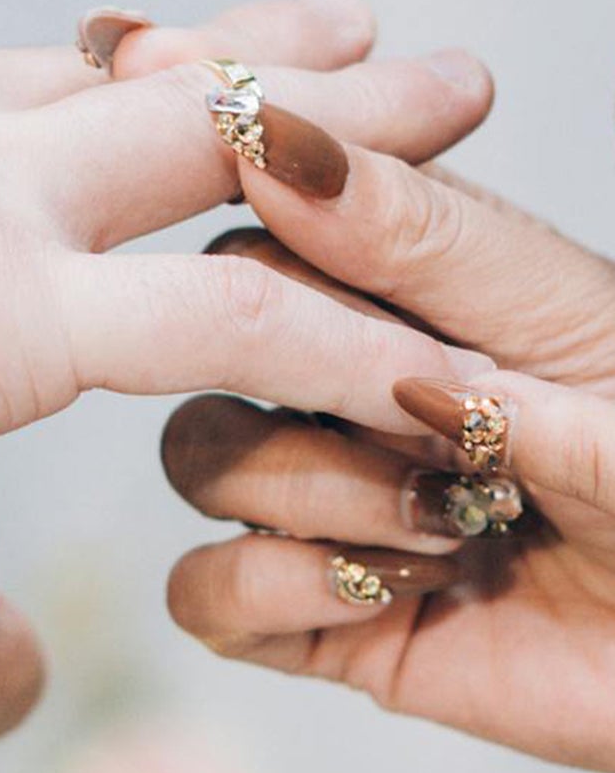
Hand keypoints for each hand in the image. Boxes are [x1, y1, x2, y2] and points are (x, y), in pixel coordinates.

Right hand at [0, 0, 494, 507]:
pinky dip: (330, 340)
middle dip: (234, 41)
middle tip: (348, 20)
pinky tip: (420, 366)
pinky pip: (216, 321)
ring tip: (448, 99)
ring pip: (201, 135)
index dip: (22, 82)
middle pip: (100, 59)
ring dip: (333, 125)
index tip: (86, 68)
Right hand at [157, 125, 614, 771]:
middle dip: (301, 371)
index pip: (281, 199)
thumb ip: (435, 253)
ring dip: (311, 487)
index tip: (257, 174)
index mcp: (430, 291)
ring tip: (445, 521)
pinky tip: (392, 591)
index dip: (253, 189)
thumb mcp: (596, 343)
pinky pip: (204, 592)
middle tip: (427, 416)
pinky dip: (275, 589)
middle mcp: (357, 387)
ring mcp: (330, 503)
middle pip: (208, 329)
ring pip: (197, 454)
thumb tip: (289, 154)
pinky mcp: (315, 617)